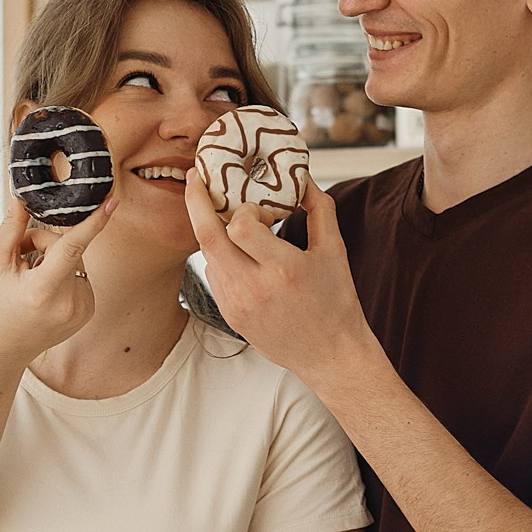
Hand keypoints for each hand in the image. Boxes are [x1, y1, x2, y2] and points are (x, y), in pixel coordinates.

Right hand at [0, 193, 113, 367]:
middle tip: (21, 256)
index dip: (94, 222)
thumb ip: (12, 227)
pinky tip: (43, 290)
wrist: (1, 348)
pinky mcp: (88, 311)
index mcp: (43, 291)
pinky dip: (63, 275)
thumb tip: (23, 196)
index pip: (73, 248)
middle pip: (68, 248)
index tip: (112, 201)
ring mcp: (83, 310)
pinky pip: (80, 277)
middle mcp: (69, 303)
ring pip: (76, 261)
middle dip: (46, 242)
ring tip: (30, 277)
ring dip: (55, 259)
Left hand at [185, 171, 377, 391]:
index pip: (240, 225)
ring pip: (208, 254)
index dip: (244, 208)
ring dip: (213, 230)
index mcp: (283, 269)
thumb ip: (319, 208)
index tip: (259, 207)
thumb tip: (302, 175)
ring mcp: (237, 305)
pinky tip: (239, 253)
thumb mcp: (334, 251)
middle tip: (195, 178)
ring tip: (226, 217)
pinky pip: (214, 275)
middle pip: (207, 236)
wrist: (329, 356)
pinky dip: (221, 256)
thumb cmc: (336, 302)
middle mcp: (254, 288)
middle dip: (196, 201)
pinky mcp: (230, 315)